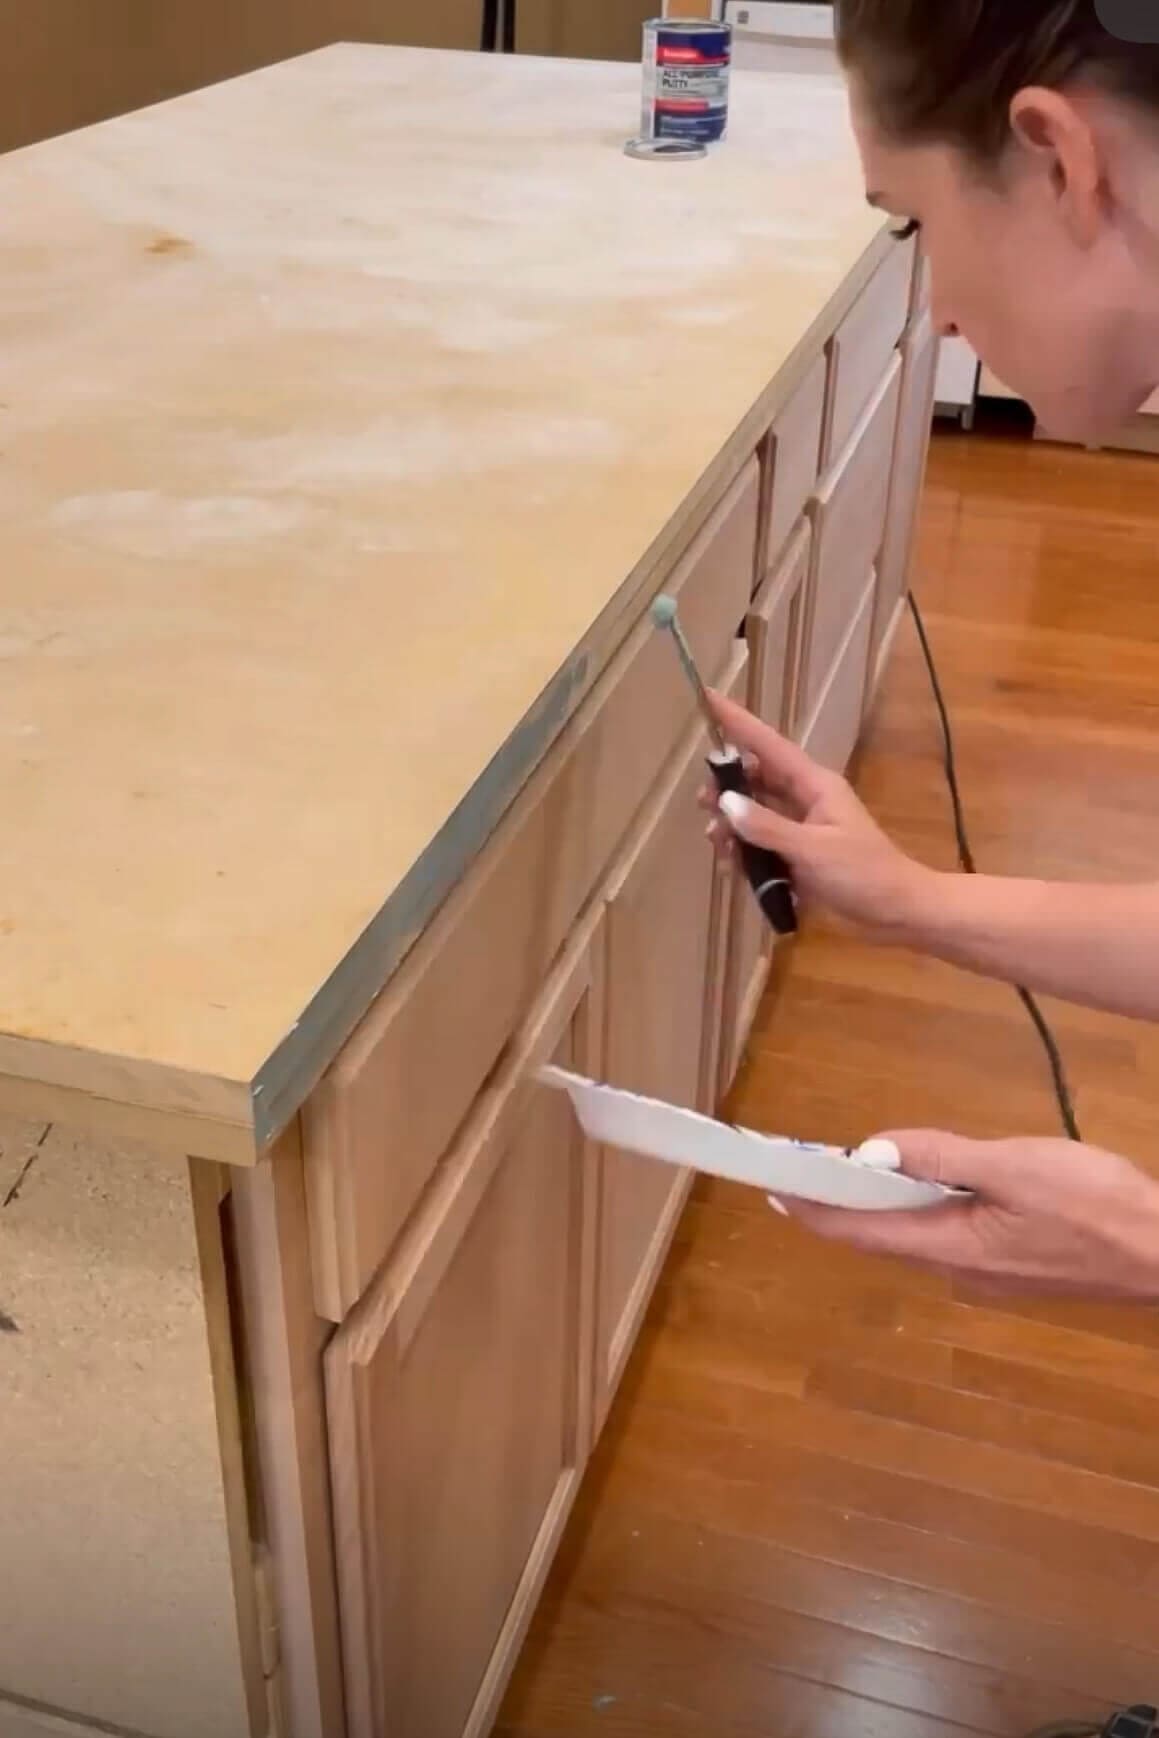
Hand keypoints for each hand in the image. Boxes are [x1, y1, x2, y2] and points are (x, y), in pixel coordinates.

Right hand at [700, 690, 930, 940]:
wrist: (898, 911)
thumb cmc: (863, 873)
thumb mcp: (812, 849)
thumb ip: (767, 826)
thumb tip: (727, 803)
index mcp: (815, 785)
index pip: (768, 745)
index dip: (738, 722)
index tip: (708, 698)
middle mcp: (806, 800)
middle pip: (756, 779)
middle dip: (726, 787)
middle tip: (703, 804)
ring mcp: (802, 828)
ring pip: (755, 813)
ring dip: (733, 825)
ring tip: (718, 844)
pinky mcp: (800, 855)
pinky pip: (762, 843)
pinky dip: (745, 850)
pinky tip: (733, 867)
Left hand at [784, 1129, 1158, 1299]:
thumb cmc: (1096, 1207)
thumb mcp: (1016, 1166)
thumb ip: (944, 1156)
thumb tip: (874, 1151)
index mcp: (951, 1247)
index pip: (860, 1231)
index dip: (813, 1210)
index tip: (772, 1190)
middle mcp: (960, 1269)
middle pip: (885, 1233)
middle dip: (843, 1201)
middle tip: (808, 1166)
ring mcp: (988, 1271)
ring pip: (920, 1231)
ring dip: (886, 1200)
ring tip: (858, 1165)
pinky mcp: (1014, 1264)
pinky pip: (952, 1231)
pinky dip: (927, 1203)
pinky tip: (933, 1179)